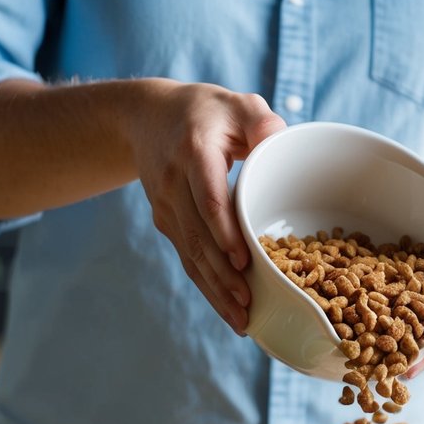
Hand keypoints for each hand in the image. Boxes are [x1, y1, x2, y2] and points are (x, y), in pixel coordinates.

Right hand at [126, 82, 284, 334]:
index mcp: (195, 152)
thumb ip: (260, 119)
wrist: (146, 117)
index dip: (223, 231)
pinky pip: (187, 258)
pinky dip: (207, 287)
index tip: (242, 260)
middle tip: (248, 305)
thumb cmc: (206, 112)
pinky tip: (228, 310)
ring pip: (190, 255)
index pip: (207, 197)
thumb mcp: (237, 104)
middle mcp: (174, 183)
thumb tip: (276, 139)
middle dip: (222, 275)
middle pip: (197, 237)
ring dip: (214, 290)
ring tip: (241, 320)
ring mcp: (166, 206)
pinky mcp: (167, 223)